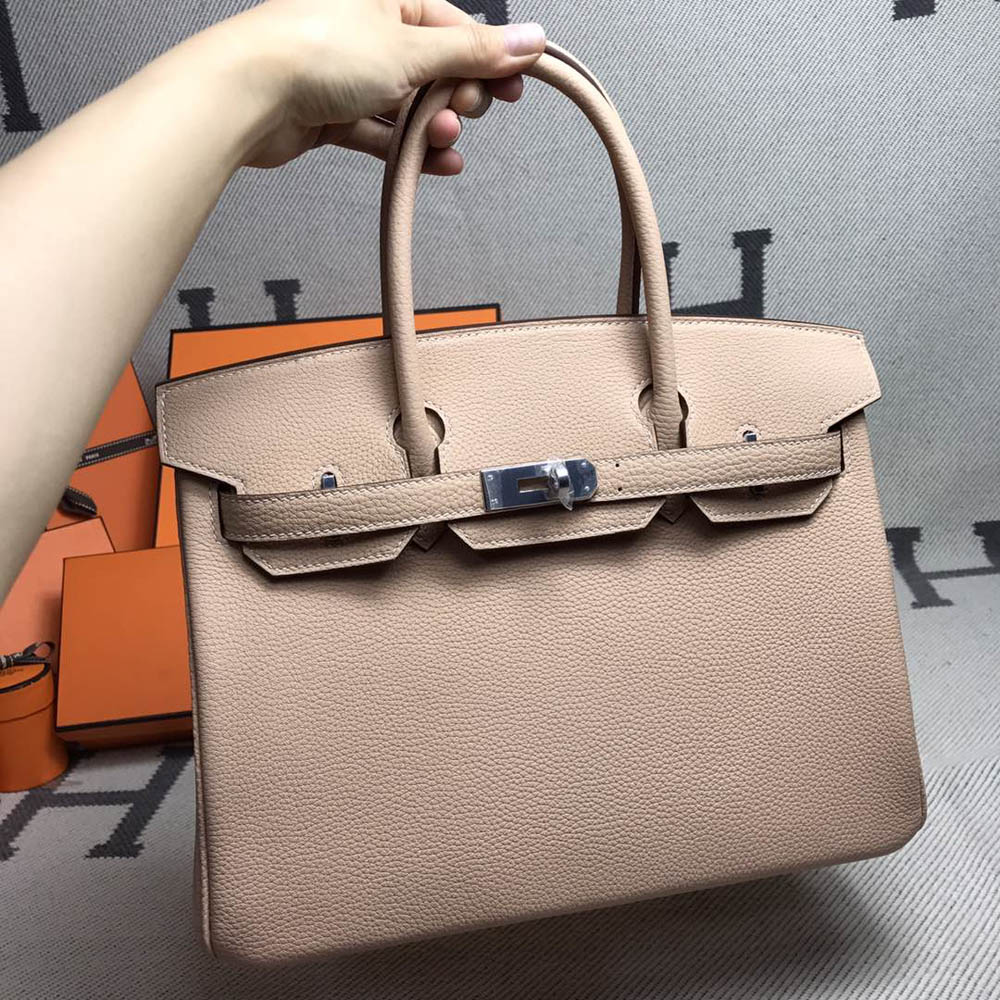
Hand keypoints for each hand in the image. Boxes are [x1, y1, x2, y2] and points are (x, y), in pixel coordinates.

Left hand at [211, 0, 545, 172]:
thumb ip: (473, 50)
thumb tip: (529, 39)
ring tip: (442, 142)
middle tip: (463, 113)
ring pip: (407, 105)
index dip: (488, 59)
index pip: (453, 27)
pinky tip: (434, 163)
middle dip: (456, 98)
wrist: (247, 95)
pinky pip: (381, 132)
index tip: (514, 87)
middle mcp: (367, 30)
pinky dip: (406, 149)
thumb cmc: (315, 53)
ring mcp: (348, 73)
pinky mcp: (332, 113)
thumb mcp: (411, 48)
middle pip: (433, 68)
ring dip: (432, 129)